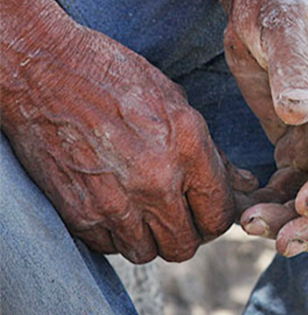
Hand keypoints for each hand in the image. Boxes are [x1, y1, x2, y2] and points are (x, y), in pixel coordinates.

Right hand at [3, 23, 264, 263]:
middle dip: (186, 233)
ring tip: (144, 209)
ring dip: (149, 237)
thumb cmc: (116, 78)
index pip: (219, 213)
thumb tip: (246, 184)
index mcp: (188, 147)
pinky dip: (114, 234)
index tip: (207, 211)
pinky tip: (114, 204)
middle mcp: (156, 180)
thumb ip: (214, 153)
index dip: (218, 218)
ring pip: (147, 252)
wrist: (46, 70)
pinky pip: (109, 246)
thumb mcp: (177, 103)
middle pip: (185, 244)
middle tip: (178, 215)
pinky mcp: (79, 212)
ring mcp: (116, 200)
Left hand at [225, 0, 307, 256]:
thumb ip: (293, 66)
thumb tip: (299, 115)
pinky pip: (298, 183)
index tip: (304, 202)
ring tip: (251, 227)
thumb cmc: (276, 0)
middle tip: (282, 242)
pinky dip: (277, 203)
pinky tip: (248, 209)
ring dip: (297, 217)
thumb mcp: (282, 24)